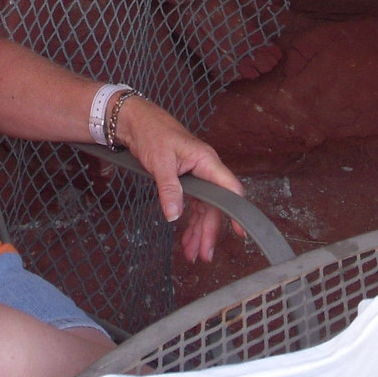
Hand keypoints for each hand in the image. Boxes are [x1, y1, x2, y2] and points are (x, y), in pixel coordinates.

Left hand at [114, 98, 245, 262]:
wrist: (137, 121)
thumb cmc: (152, 134)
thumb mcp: (159, 163)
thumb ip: (169, 189)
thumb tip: (174, 215)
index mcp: (206, 161)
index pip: (229, 189)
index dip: (236, 211)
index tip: (240, 232)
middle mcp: (206, 169)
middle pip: (216, 205)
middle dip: (210, 231)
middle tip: (204, 255)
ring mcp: (198, 175)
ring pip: (205, 208)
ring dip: (199, 231)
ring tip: (193, 254)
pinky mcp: (187, 180)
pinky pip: (194, 205)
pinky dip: (190, 222)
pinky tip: (186, 238)